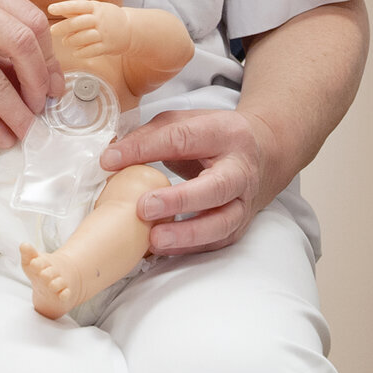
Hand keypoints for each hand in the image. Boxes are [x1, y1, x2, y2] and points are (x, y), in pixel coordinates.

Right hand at [0, 0, 63, 148]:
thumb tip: (41, 73)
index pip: (31, 19)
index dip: (49, 56)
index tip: (54, 81)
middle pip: (24, 43)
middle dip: (41, 80)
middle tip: (44, 104)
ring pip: (0, 82)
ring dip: (19, 112)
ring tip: (26, 128)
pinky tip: (2, 136)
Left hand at [49, 0, 130, 56]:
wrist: (130, 28)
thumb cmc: (107, 17)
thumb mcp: (95, 8)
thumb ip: (77, 11)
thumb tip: (57, 10)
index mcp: (96, 7)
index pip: (79, 5)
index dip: (64, 7)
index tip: (51, 9)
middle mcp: (100, 19)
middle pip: (80, 22)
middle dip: (64, 26)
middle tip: (52, 31)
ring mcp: (105, 33)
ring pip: (85, 37)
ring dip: (72, 40)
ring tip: (66, 42)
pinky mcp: (108, 46)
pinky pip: (93, 50)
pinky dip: (82, 52)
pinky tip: (76, 52)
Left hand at [100, 109, 281, 255]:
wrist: (263, 153)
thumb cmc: (214, 138)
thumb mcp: (186, 123)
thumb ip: (150, 136)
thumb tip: (111, 157)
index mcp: (224, 133)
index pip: (183, 138)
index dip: (145, 149)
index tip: (109, 161)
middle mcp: (240, 169)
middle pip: (217, 187)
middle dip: (180, 200)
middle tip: (144, 207)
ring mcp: (244, 201)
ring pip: (223, 223)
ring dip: (188, 234)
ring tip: (154, 239)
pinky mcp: (239, 226)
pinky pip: (216, 242)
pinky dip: (189, 249)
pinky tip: (162, 248)